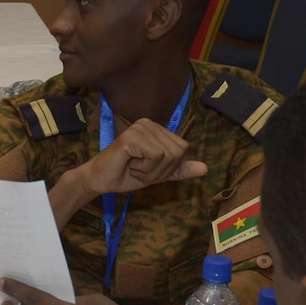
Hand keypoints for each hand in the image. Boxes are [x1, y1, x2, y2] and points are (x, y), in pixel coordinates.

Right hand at [71, 118, 207, 198]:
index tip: (148, 169)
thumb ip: (179, 170)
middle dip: (161, 170)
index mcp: (156, 128)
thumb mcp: (158, 174)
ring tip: (134, 167)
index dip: (169, 167)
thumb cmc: (126, 174)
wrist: (100, 181)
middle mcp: (149, 123)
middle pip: (177, 152)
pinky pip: (155, 157)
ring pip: (168, 156)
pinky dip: (145, 169)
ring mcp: (140, 128)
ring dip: (151, 171)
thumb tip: (205, 168)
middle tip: (140, 169)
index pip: (182, 148)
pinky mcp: (132, 137)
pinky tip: (129, 165)